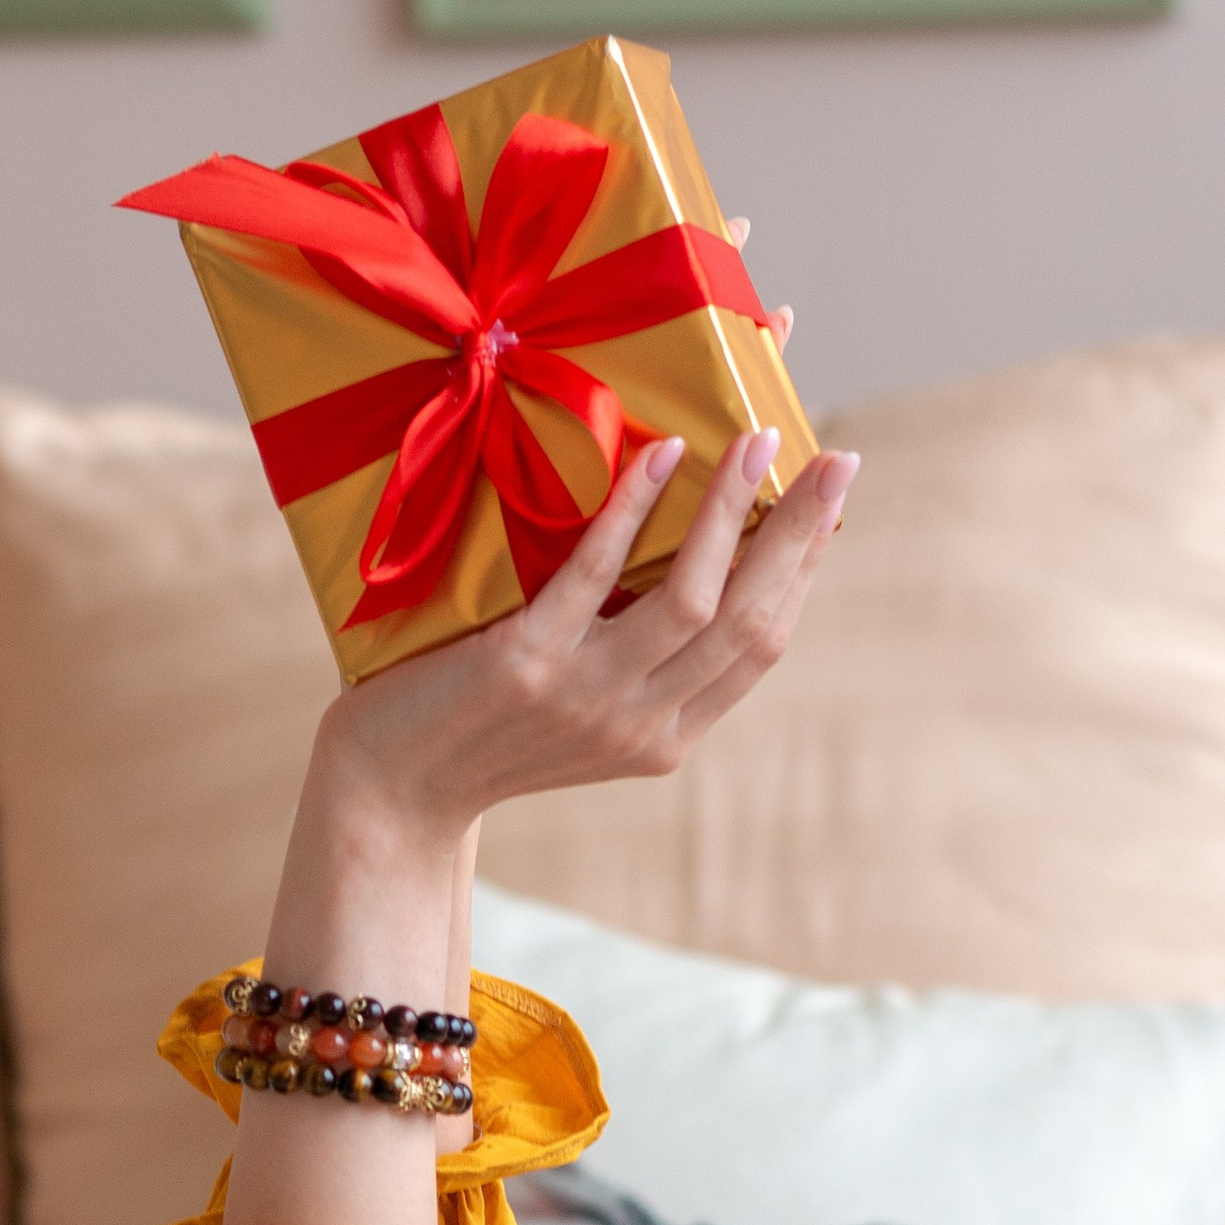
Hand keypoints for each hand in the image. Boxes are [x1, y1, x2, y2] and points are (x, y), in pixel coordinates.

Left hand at [313, 421, 857, 861]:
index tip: (832, 501)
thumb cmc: (480, 730)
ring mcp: (585, 697)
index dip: (804, 569)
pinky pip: (595, 576)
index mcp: (666, 738)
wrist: (388, 788)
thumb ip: (636, 662)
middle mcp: (640, 726)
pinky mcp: (525, 665)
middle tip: (836, 460)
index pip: (763, 644)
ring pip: (693, 601)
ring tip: (757, 436)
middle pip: (751, 621)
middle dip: (800, 535)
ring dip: (733, 514)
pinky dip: (634, 512)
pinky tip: (659, 453)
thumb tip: (689, 563)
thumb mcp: (580, 712)